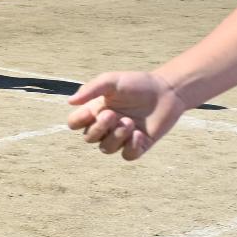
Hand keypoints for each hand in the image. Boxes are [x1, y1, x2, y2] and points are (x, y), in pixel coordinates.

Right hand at [66, 71, 185, 158]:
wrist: (166, 91)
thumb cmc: (137, 84)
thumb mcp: (112, 81)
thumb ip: (91, 89)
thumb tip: (70, 102)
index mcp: (95, 110)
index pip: (74, 123)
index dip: (77, 122)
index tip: (90, 112)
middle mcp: (105, 126)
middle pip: (89, 138)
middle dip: (99, 128)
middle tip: (114, 114)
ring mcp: (121, 137)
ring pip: (106, 148)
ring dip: (116, 137)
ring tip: (131, 122)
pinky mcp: (138, 145)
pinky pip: (127, 156)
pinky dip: (131, 147)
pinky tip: (139, 134)